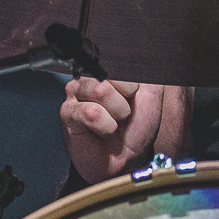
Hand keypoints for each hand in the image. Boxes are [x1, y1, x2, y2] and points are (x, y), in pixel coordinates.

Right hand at [60, 78, 189, 184]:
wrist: (127, 160)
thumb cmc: (136, 130)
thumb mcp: (151, 98)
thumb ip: (149, 75)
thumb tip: (143, 58)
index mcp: (110, 73)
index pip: (121, 68)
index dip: (133, 89)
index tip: (131, 104)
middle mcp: (90, 79)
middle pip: (109, 79)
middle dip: (124, 105)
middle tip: (121, 118)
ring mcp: (75, 95)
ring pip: (100, 92)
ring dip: (115, 116)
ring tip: (112, 125)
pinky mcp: (67, 113)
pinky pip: (90, 112)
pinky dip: (104, 127)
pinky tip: (101, 132)